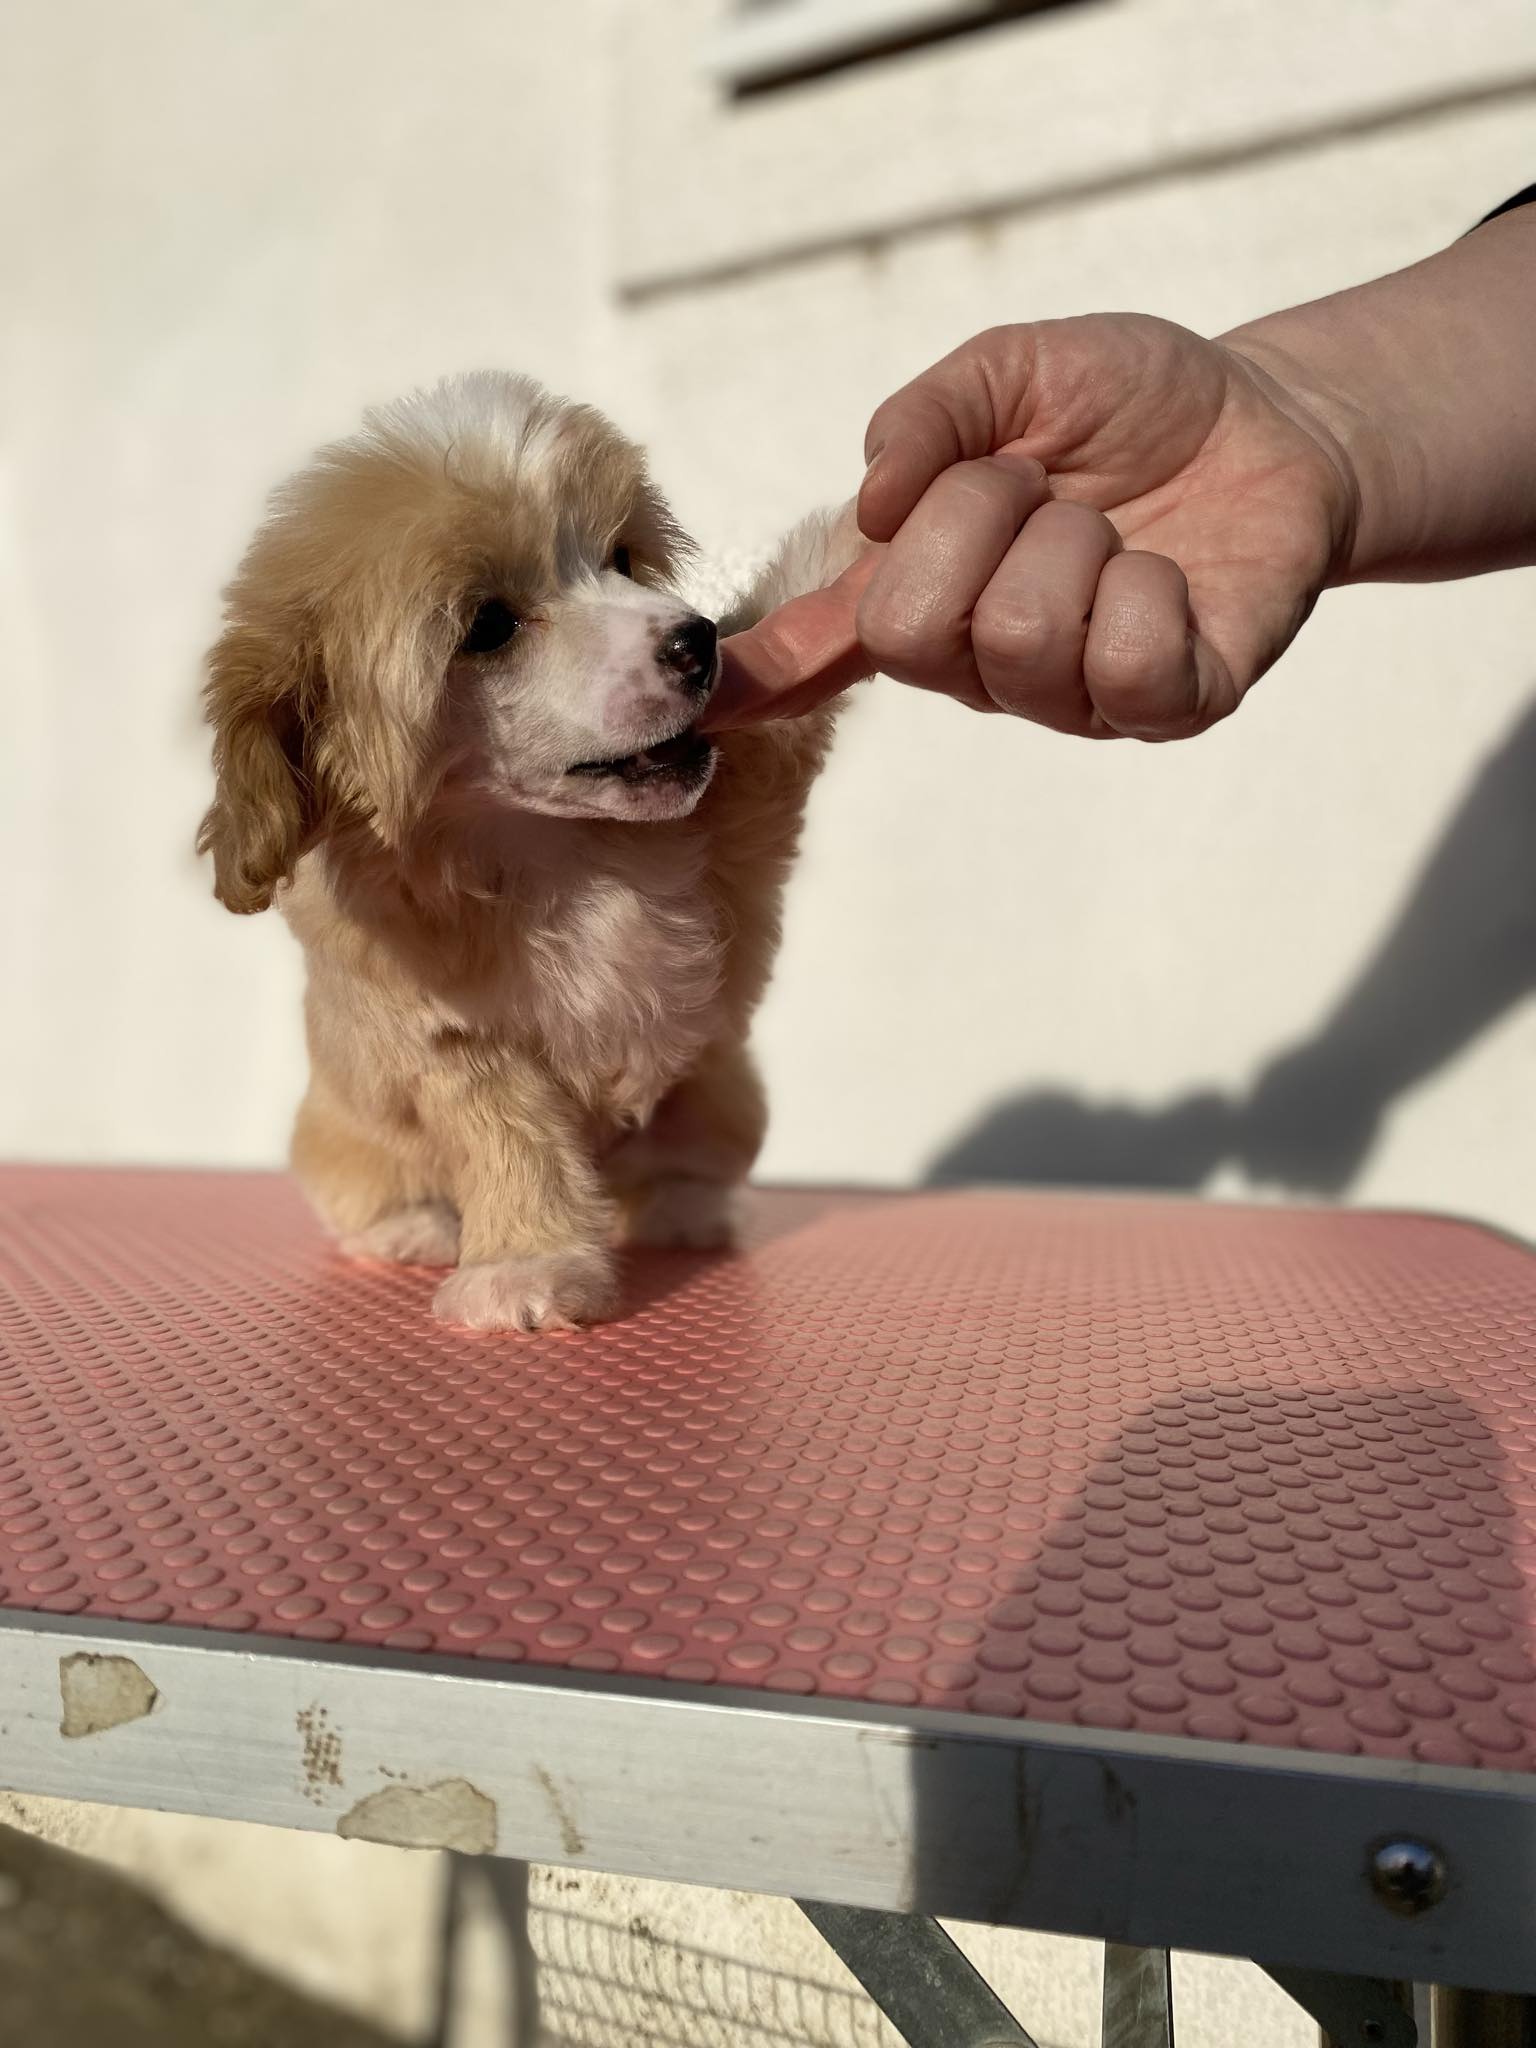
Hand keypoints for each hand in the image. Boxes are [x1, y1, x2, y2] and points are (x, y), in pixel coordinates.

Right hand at [709, 314, 1359, 738]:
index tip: (698, 702)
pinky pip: (1128, 667)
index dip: (756, 678)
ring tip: (1111, 523)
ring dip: (1075, 542)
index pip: (818, 650)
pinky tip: (1167, 573)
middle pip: (910, 629)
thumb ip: (931, 413)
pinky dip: (1153, 590)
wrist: (1274, 423)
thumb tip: (873, 497)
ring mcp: (1067, 697)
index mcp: (921, 586)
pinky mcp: (1164, 707)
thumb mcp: (1016, 368)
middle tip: (1039, 484)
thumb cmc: (1131, 404)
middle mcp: (977, 661)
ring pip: (1018, 638)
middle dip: (975, 517)